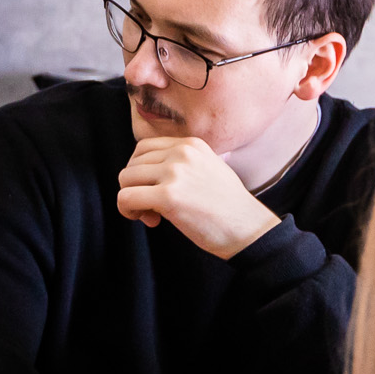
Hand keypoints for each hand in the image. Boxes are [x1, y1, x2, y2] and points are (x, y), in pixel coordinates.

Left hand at [115, 136, 280, 258]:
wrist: (248, 229)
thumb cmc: (228, 207)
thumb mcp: (208, 168)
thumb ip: (180, 163)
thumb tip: (142, 172)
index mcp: (191, 144)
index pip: (144, 148)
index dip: (142, 172)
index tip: (154, 190)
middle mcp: (181, 153)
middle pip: (132, 164)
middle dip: (136, 187)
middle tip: (153, 207)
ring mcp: (174, 173)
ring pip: (125, 179)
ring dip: (132, 200)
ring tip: (153, 214)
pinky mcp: (168, 196)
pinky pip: (125, 198)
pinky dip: (127, 211)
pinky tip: (148, 219)